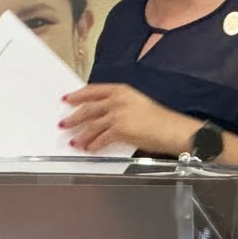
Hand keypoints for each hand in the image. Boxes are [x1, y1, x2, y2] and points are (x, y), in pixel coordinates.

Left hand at [60, 83, 200, 153]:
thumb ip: (119, 105)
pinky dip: (93, 144)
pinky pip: (101, 138)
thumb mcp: (137, 104)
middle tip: (63, 123)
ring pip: (91, 125)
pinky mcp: (120, 129)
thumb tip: (100, 116)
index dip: (78, 95)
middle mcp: (117, 99)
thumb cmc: (160, 120)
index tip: (67, 99)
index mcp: (121, 90)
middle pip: (88, 108)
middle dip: (73, 117)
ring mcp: (118, 114)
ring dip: (81, 135)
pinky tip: (89, 148)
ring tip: (73, 141)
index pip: (93, 90)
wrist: (174, 130)